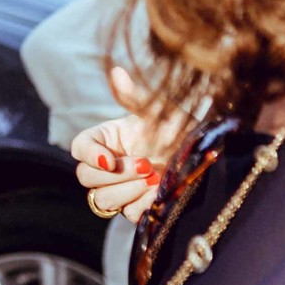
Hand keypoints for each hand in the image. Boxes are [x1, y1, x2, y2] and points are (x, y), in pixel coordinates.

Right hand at [70, 67, 173, 223]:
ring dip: (127, 191)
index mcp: (105, 138)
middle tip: (146, 165)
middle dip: (115, 175)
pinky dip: (142, 205)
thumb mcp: (158, 111)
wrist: (204, 153)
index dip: (89, 156)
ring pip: (103, 199)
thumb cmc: (179, 126)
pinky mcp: (136, 205)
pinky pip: (127, 213)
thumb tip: (116, 71)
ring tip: (154, 178)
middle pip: (86, 177)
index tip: (110, 160)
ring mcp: (120, 187)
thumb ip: (134, 96)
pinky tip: (159, 193)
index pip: (79, 148)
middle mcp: (108, 164)